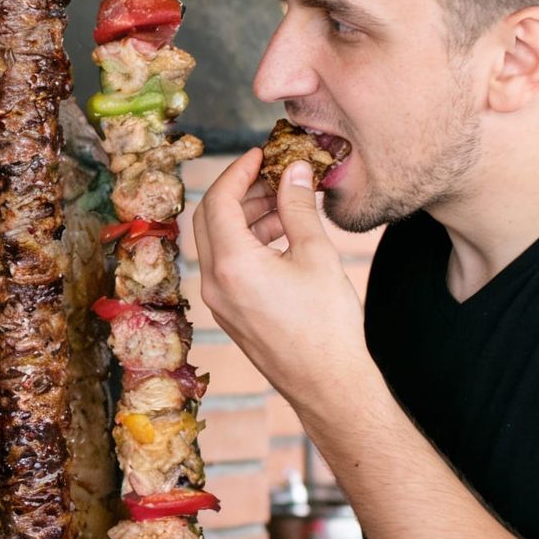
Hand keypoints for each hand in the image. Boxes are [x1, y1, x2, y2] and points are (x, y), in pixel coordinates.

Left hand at [194, 146, 372, 420]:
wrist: (328, 384)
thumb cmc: (327, 323)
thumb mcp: (316, 254)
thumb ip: (298, 206)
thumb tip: (293, 170)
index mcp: (230, 263)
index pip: (218, 200)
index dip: (238, 171)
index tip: (261, 155)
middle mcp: (214, 281)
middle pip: (210, 219)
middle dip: (241, 191)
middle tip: (274, 175)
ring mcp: (219, 300)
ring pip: (219, 242)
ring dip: (248, 217)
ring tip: (288, 204)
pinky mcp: (230, 312)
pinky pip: (228, 264)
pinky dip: (249, 242)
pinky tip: (284, 235)